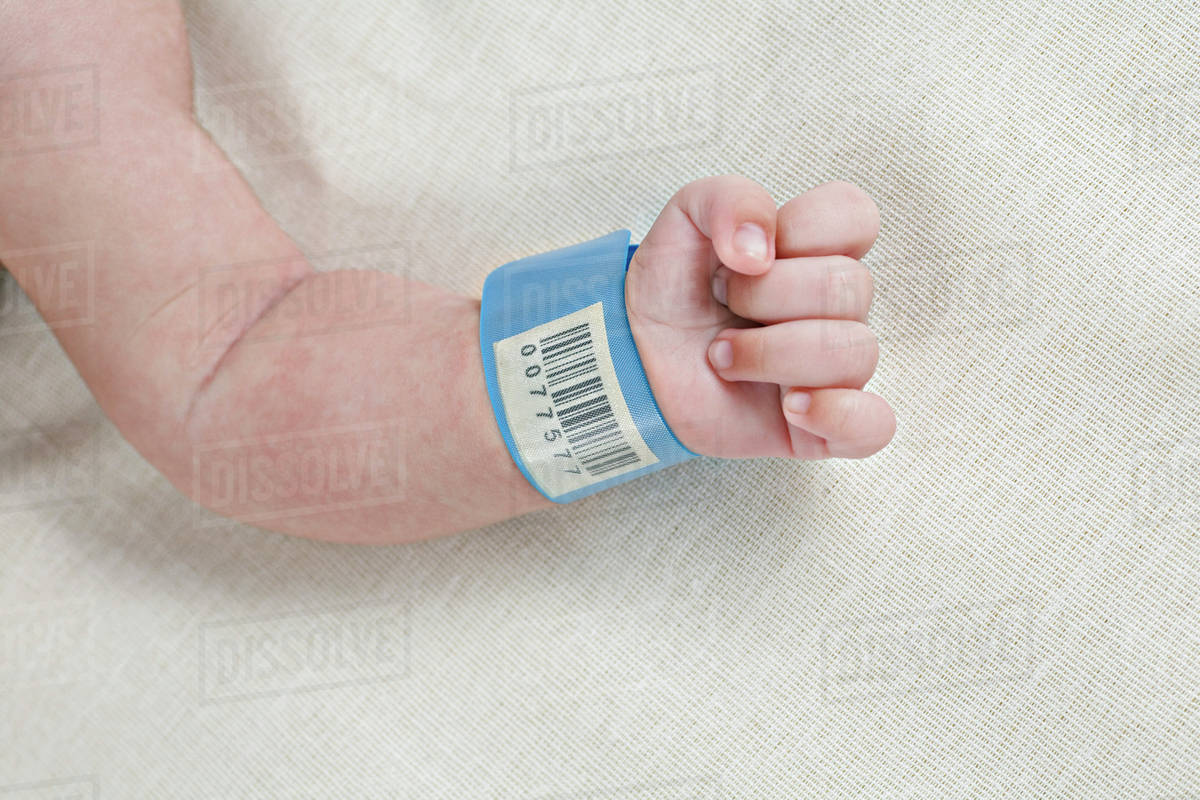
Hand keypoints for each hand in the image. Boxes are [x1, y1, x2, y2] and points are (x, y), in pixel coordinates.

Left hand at [626, 176, 894, 459]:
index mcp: (814, 254)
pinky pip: (874, 425)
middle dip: (767, 296)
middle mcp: (834, 311)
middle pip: (850, 287)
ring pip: (854, 352)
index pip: (856, 218)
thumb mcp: (684, 220)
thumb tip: (762, 249)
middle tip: (724, 310)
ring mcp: (833, 371)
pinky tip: (790, 406)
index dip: (802, 230)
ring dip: (772, 354)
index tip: (749, 255)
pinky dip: (838, 414)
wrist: (633, 357)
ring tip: (724, 359)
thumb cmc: (671, 291)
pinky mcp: (823, 427)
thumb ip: (728, 199)